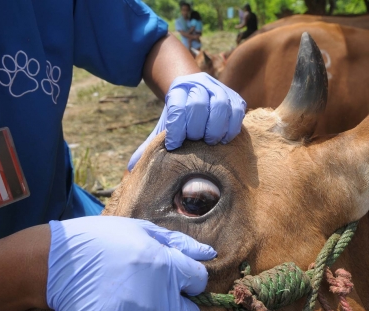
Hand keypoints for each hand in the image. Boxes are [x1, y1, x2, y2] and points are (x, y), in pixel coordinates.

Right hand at [47, 216, 215, 310]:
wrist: (53, 262)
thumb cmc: (101, 240)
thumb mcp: (142, 230)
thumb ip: (179, 244)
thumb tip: (209, 254)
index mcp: (165, 267)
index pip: (199, 282)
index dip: (187, 278)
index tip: (171, 275)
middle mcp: (156, 300)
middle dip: (177, 308)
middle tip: (154, 295)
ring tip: (127, 302)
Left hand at [128, 72, 245, 170]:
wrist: (196, 90)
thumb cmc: (180, 115)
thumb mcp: (164, 123)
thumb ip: (150, 143)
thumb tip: (131, 167)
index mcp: (178, 89)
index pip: (177, 108)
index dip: (176, 129)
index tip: (173, 144)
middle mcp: (199, 85)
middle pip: (198, 105)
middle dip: (195, 129)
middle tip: (193, 142)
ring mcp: (219, 89)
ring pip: (219, 107)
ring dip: (214, 129)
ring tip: (209, 142)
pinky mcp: (235, 98)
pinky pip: (237, 112)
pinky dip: (231, 128)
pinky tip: (223, 139)